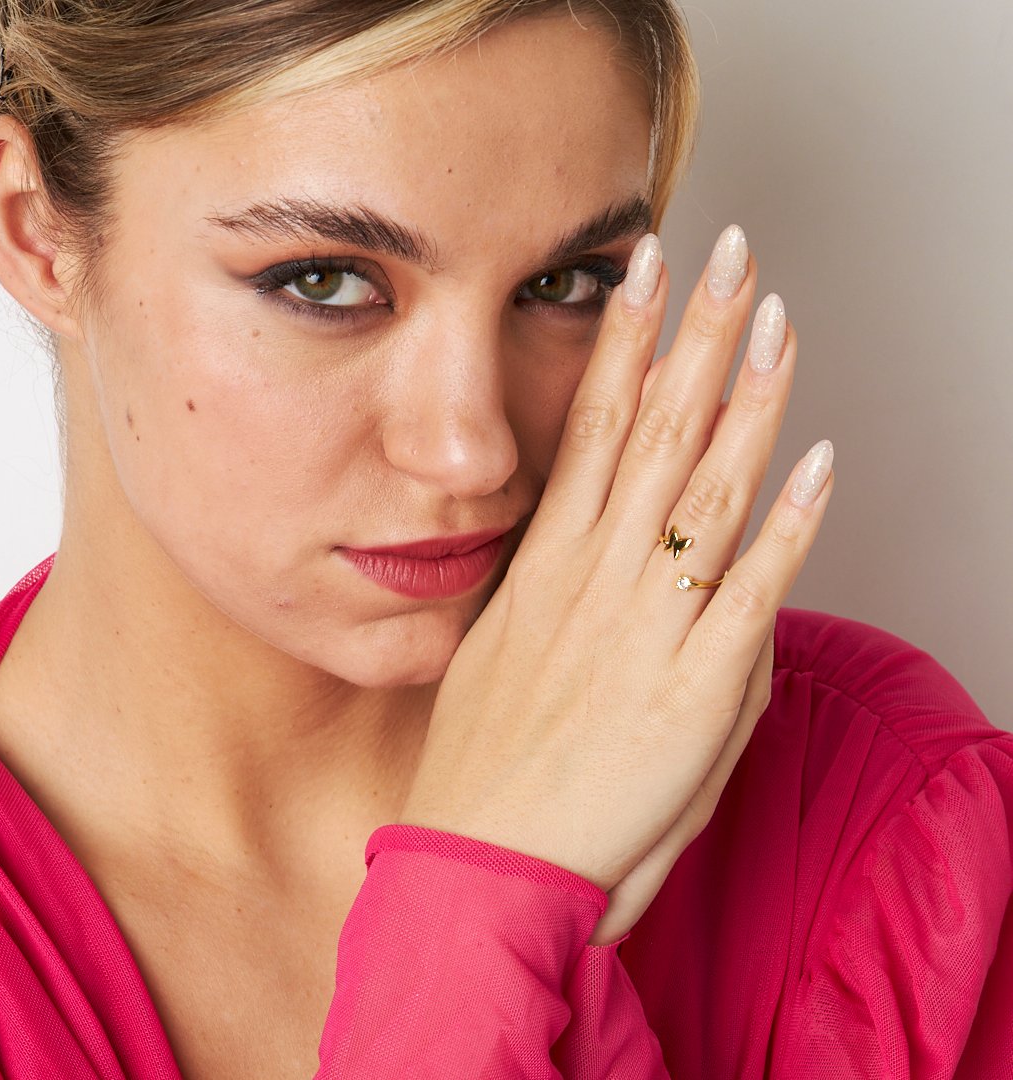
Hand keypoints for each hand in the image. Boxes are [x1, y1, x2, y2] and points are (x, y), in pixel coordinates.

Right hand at [397, 225, 832, 939]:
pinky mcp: (700, 687)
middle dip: (695, 333)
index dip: (625, 347)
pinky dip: (791, 522)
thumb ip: (576, 601)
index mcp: (547, 570)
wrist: (485, 874)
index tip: (642, 275)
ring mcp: (648, 627)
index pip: (593, 430)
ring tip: (775, 317)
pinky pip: (755, 588)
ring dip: (748, 396)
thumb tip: (629, 554)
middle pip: (654, 431)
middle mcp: (594, 579)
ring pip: (705, 486)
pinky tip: (820, 457)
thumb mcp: (510, 665)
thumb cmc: (491, 775)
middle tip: (725, 253)